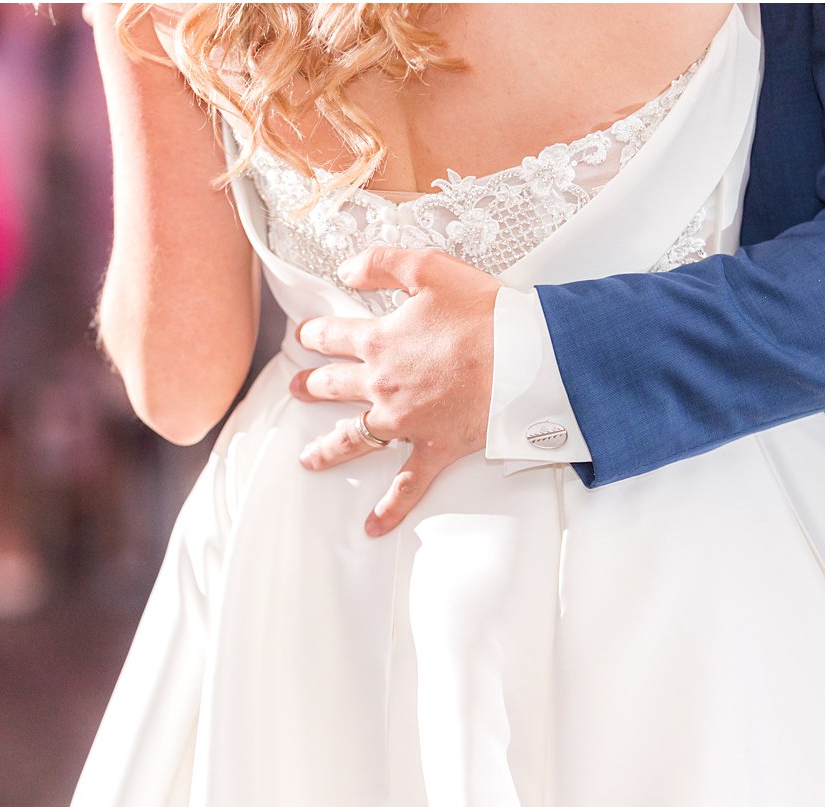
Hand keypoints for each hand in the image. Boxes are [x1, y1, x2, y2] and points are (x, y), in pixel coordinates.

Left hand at [291, 246, 500, 536]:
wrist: (525, 357)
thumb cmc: (486, 314)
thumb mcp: (430, 267)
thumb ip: (383, 263)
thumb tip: (347, 269)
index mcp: (379, 341)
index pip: (334, 336)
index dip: (316, 334)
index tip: (305, 335)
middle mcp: (382, 384)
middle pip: (335, 387)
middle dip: (312, 386)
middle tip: (299, 389)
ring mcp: (405, 421)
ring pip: (354, 439)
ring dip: (328, 448)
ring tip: (309, 457)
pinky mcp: (433, 448)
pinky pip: (406, 486)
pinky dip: (389, 509)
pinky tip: (373, 526)